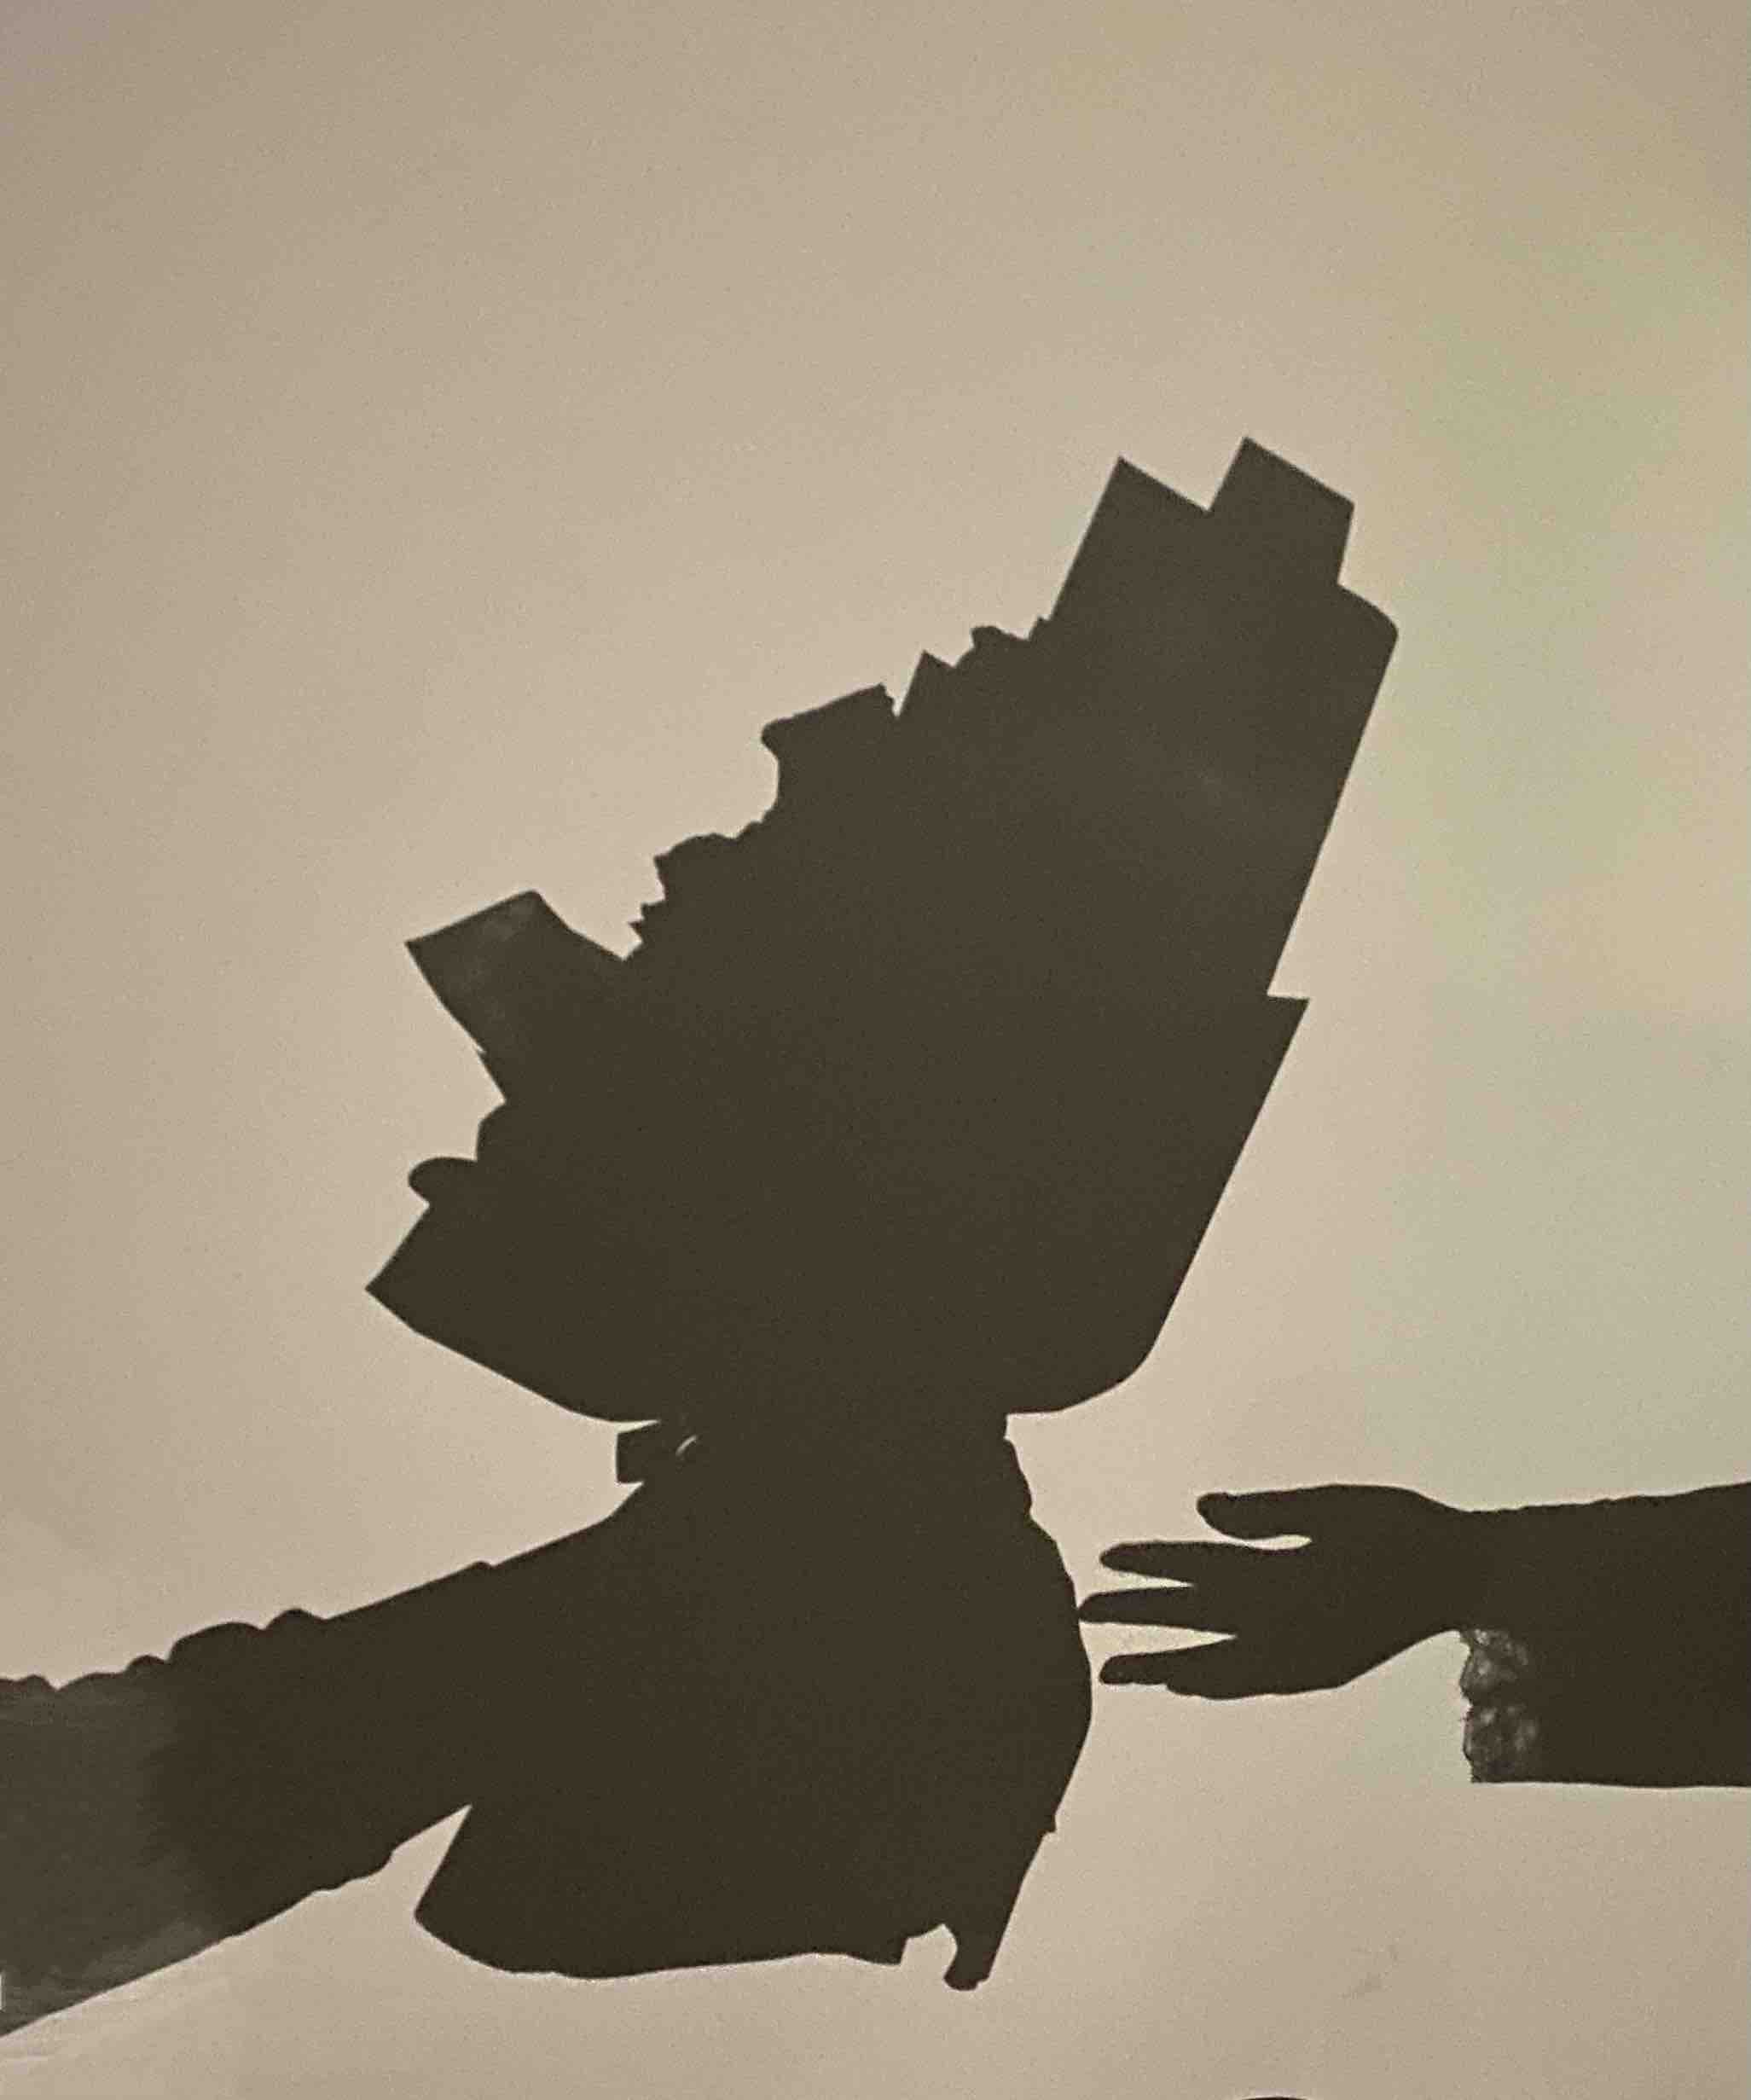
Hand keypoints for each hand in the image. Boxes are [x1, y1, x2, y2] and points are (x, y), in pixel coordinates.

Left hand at [1079, 1485, 1467, 1695]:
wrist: (1465, 1580)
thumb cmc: (1401, 1530)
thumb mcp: (1333, 1507)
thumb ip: (1265, 1513)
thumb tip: (1198, 1511)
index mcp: (1284, 1578)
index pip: (1198, 1570)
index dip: (1150, 1564)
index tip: (1104, 1560)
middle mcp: (1285, 1626)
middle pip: (1194, 1619)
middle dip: (1138, 1615)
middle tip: (1081, 1611)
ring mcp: (1302, 1657)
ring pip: (1216, 1665)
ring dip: (1164, 1665)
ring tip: (1118, 1671)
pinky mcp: (1320, 1674)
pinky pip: (1253, 1685)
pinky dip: (1215, 1685)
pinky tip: (1189, 1685)